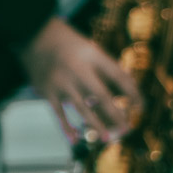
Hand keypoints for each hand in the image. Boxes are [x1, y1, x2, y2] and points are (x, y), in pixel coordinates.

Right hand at [18, 17, 139, 140]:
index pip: (118, 75)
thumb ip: (104, 66)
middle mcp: (78, 69)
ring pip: (83, 108)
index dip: (132, 92)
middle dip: (116, 114)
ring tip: (107, 138)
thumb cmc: (66, 42)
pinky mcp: (47, 90)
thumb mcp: (89, 47)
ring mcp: (61, 81)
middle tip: (127, 129)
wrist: (32, 33)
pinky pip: (59, 113)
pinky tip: (75, 139)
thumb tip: (125, 88)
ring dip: (96, 124)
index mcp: (91, 55)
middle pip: (102, 95)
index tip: (141, 105)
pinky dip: (66, 127)